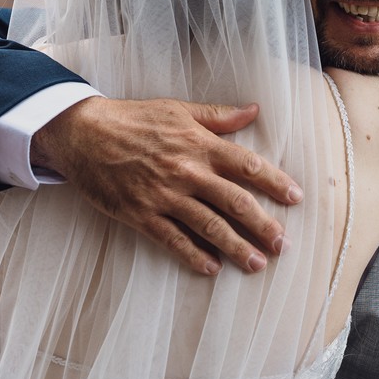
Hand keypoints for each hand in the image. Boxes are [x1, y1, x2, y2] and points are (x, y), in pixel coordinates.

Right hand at [31, 97, 301, 275]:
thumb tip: (253, 110)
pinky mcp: (141, 214)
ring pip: (208, 225)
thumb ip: (218, 116)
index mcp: (199, 144)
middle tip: (283, 244)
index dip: (274, 182)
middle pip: (234, 201)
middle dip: (262, 224)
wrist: (83, 133)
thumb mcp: (178, 110)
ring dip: (236, 246)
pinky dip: (193, 255)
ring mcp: (164, 195)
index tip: (295, 197)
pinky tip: (212, 269)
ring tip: (256, 263)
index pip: (247, 165)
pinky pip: (172, 239)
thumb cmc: (133, 118)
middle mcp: (187, 171)